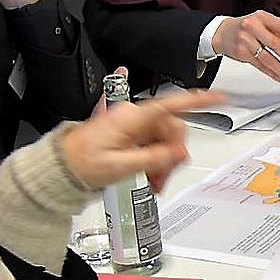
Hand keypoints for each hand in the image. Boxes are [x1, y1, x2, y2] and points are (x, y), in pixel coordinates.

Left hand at [60, 83, 219, 192]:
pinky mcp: (132, 136)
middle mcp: (135, 118)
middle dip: (173, 154)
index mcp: (132, 118)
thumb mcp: (120, 166)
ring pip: (166, 141)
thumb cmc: (81, 163)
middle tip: (163, 177)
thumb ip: (152, 159)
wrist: (60, 168)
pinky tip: (149, 177)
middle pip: (173, 129)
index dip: (197, 101)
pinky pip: (155, 146)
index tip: (219, 98)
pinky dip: (156, 162)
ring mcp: (134, 126)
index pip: (170, 105)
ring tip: (153, 182)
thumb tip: (177, 154)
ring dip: (164, 162)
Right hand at [211, 10, 279, 84]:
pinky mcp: (241, 53)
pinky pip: (260, 66)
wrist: (222, 33)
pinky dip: (272, 73)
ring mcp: (245, 40)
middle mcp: (252, 27)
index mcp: (262, 17)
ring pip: (267, 58)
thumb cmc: (246, 27)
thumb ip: (277, 31)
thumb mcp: (262, 22)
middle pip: (275, 44)